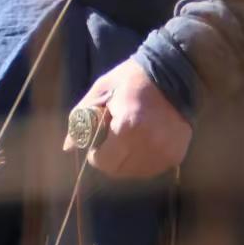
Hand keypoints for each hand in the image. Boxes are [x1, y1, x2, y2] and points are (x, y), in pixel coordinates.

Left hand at [63, 58, 191, 179]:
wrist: (172, 72)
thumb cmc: (132, 79)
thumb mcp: (102, 90)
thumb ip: (81, 118)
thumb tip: (67, 147)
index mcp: (127, 127)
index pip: (104, 162)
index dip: (96, 154)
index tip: (98, 143)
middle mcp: (148, 144)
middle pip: (119, 170)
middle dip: (111, 159)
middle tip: (113, 139)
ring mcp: (165, 152)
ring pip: (136, 172)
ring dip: (128, 161)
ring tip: (130, 138)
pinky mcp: (176, 155)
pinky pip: (153, 168)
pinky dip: (145, 159)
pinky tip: (145, 141)